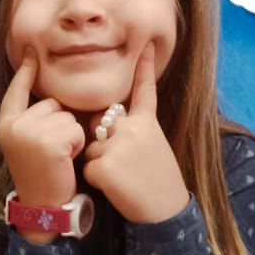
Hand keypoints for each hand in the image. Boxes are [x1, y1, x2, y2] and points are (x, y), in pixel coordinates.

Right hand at [0, 48, 86, 213]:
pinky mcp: (50, 142)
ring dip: (70, 135)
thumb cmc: (40, 174)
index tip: (31, 49)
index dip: (25, 70)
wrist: (42, 207)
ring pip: (67, 116)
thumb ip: (32, 119)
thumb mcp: (26, 142)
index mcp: (5, 123)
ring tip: (59, 157)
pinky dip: (78, 144)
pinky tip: (65, 160)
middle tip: (52, 151)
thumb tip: (50, 97)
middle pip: (52, 103)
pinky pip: (76, 129)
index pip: (16, 90)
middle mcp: (13, 125)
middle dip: (60, 123)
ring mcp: (30, 133)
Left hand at [82, 44, 189, 223]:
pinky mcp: (103, 165)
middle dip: (104, 145)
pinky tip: (118, 187)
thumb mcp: (154, 147)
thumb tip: (106, 126)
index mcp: (147, 122)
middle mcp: (132, 127)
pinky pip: (88, 168)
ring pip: (90, 149)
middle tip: (129, 166)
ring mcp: (117, 144)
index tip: (147, 44)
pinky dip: (98, 180)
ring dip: (100, 164)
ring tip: (125, 178)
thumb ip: (132, 131)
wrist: (166, 210)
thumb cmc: (159, 183)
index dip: (144, 67)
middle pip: (99, 127)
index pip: (144, 90)